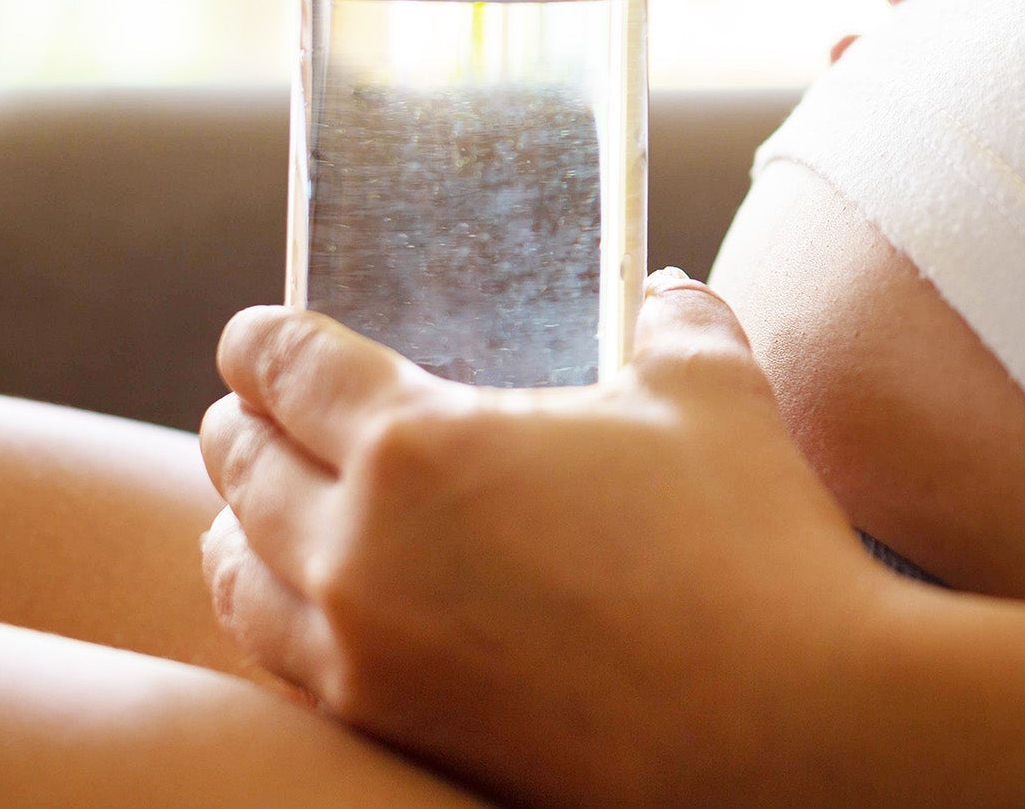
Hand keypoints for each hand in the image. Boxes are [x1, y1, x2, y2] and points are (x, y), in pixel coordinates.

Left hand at [199, 272, 893, 808]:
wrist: (785, 728)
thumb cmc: (748, 547)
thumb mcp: (714, 395)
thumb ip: (676, 322)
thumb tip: (668, 292)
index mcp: (420, 445)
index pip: (290, 369)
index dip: (261, 340)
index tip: (252, 335)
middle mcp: (361, 550)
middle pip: (242, 466)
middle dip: (241, 423)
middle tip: (255, 406)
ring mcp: (366, 656)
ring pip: (240, 575)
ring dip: (239, 523)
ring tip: (256, 506)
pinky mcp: (395, 731)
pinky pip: (283, 662)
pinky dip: (275, 614)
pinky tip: (315, 607)